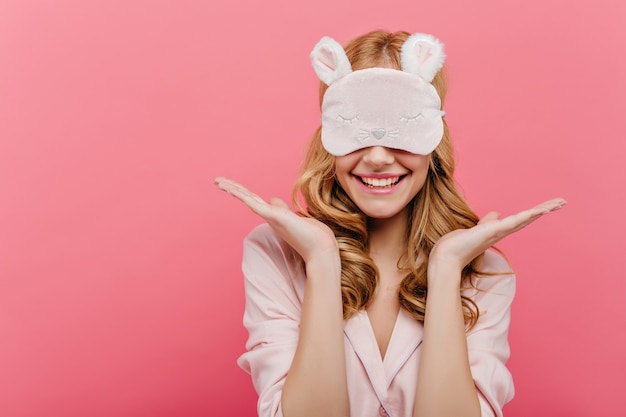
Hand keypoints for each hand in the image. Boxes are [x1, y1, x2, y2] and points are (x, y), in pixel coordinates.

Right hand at [214, 177, 338, 262]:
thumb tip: (273, 199)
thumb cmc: (312, 236)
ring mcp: (271, 217)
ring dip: (232, 189)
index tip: (231, 185)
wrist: (321, 250)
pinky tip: (232, 189)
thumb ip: (282, 209)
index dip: (243, 192)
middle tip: (217, 181)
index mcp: (274, 216)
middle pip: (247, 198)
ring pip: (248, 199)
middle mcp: (269, 217)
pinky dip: (242, 196)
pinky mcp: (274, 217)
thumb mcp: (295, 217)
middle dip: (232, 189)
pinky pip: (254, 204)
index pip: (255, 200)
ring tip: (218, 182)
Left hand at [429, 198, 566, 274]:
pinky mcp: (492, 231)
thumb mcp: (475, 229)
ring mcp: (498, 232)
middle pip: (527, 218)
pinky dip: (527, 216)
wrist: (446, 258)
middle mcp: (501, 233)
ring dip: (542, 210)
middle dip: (544, 209)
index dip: (533, 213)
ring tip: (558, 202)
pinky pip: (513, 221)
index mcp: (497, 232)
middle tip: (562, 201)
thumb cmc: (457, 246)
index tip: (547, 206)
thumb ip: (487, 222)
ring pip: (524, 218)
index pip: (519, 220)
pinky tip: (539, 210)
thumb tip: (496, 213)